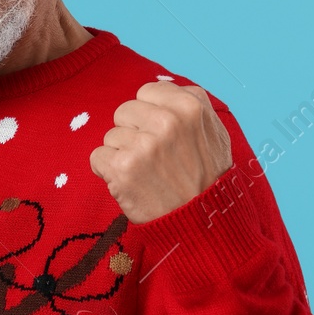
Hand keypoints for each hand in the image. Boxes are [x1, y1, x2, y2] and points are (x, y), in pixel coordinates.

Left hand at [89, 82, 232, 223]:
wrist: (202, 225)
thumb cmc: (208, 180)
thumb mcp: (215, 134)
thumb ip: (192, 107)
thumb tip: (163, 89)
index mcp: (190, 106)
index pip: (146, 92)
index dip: (149, 115)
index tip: (161, 135)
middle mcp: (167, 121)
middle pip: (124, 111)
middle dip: (133, 132)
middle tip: (154, 158)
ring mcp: (144, 145)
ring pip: (111, 136)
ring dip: (123, 155)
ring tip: (146, 174)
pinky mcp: (123, 168)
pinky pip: (97, 157)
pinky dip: (107, 172)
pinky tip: (130, 183)